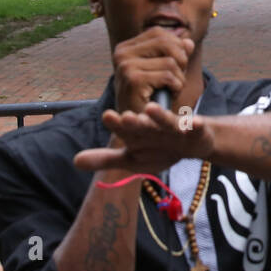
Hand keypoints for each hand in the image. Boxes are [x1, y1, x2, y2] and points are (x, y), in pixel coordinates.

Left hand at [74, 104, 214, 177]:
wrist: (191, 143)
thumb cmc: (157, 148)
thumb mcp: (131, 159)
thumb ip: (105, 159)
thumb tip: (75, 161)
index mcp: (137, 132)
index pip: (124, 129)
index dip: (116, 123)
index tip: (107, 116)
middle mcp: (153, 126)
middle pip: (143, 124)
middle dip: (135, 121)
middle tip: (126, 116)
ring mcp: (174, 127)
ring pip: (166, 121)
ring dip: (160, 115)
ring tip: (152, 109)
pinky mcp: (194, 130)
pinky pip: (194, 127)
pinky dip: (194, 124)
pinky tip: (194, 122)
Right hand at [112, 28, 195, 114]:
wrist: (138, 128)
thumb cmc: (151, 98)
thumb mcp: (164, 71)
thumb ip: (176, 54)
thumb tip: (188, 42)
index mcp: (125, 47)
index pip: (160, 33)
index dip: (176, 48)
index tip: (173, 67)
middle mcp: (121, 53)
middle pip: (168, 43)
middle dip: (180, 61)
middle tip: (175, 80)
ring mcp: (125, 66)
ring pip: (171, 61)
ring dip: (179, 78)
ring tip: (169, 90)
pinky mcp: (133, 80)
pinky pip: (169, 76)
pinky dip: (176, 88)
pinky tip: (167, 97)